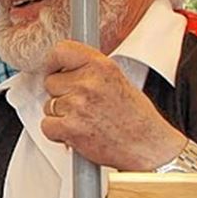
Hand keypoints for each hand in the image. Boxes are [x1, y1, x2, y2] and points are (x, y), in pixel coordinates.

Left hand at [40, 40, 186, 170]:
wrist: (149, 146)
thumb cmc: (136, 118)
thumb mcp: (118, 80)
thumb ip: (91, 72)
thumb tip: (65, 69)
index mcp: (101, 66)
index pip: (61, 51)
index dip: (54, 62)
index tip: (55, 69)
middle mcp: (88, 83)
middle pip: (51, 81)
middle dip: (62, 93)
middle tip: (81, 105)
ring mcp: (77, 105)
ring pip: (49, 105)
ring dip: (61, 115)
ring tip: (85, 121)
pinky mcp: (70, 128)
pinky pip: (47, 126)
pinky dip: (58, 133)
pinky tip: (77, 133)